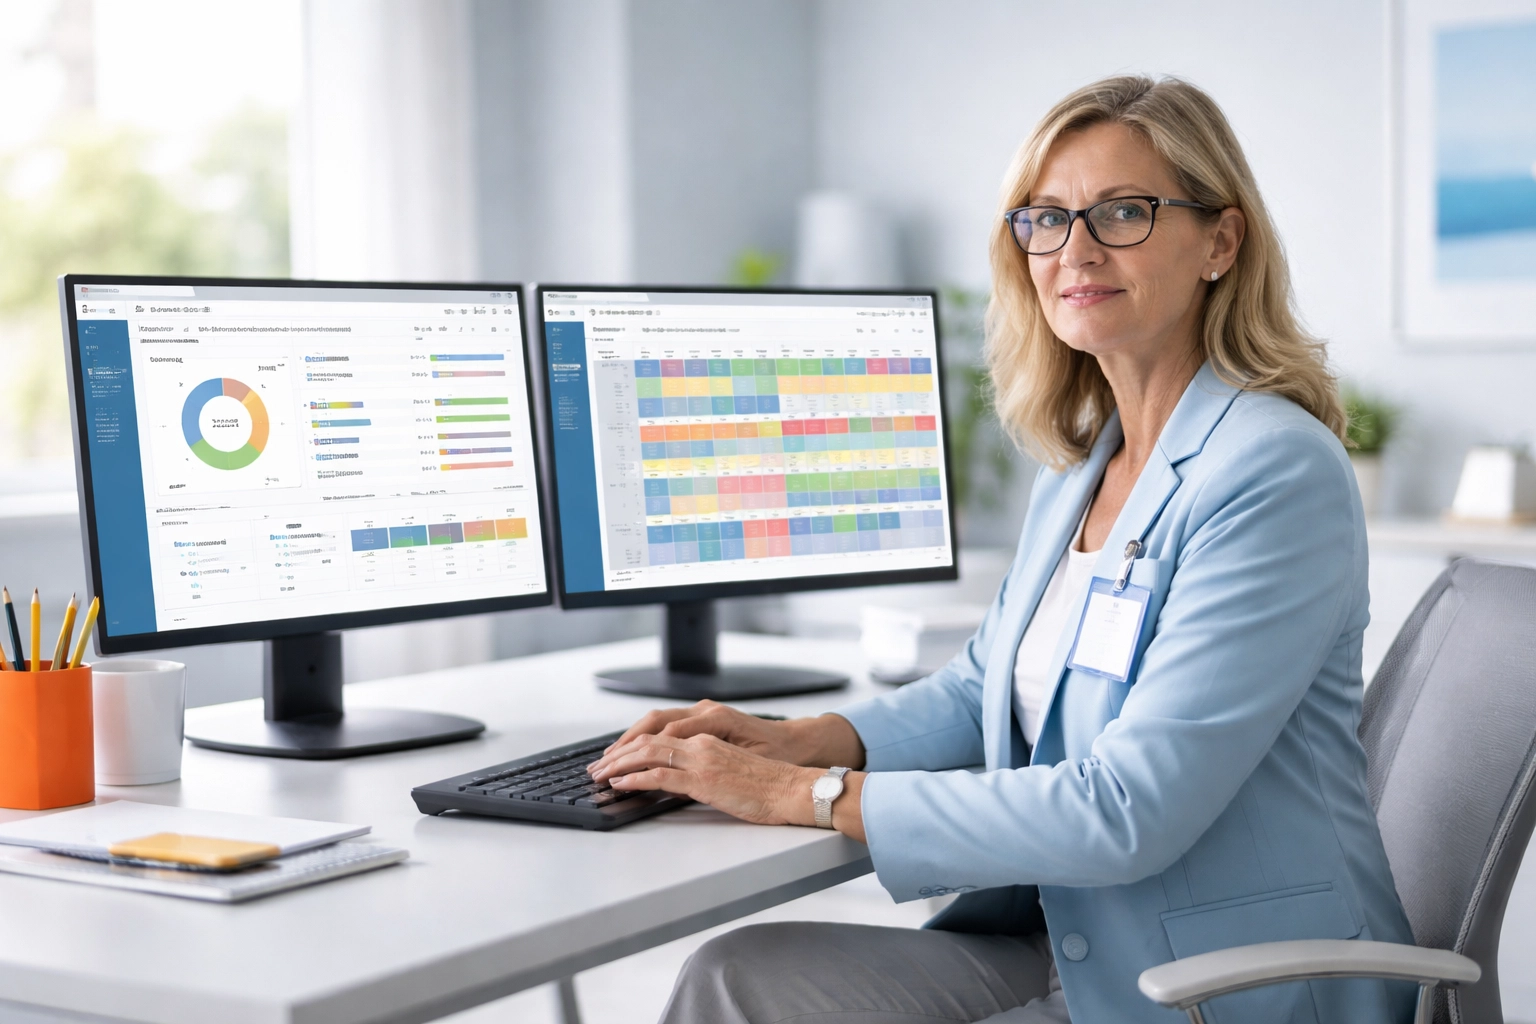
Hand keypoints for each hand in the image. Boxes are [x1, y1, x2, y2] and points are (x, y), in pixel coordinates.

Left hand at [591, 731, 818, 825]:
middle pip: (647, 740)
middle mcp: (700, 743)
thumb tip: (676, 781)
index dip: (631, 745)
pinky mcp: (703, 779)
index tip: (613, 758)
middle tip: (597, 767)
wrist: (792, 788)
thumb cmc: (768, 785)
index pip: (659, 736)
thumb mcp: (729, 770)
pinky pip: (660, 775)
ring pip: (648, 754)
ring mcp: (701, 760)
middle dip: (617, 753)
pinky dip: (635, 778)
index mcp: (707, 738)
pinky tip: (620, 784)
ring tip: (600, 775)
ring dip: (618, 764)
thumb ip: (703, 770)